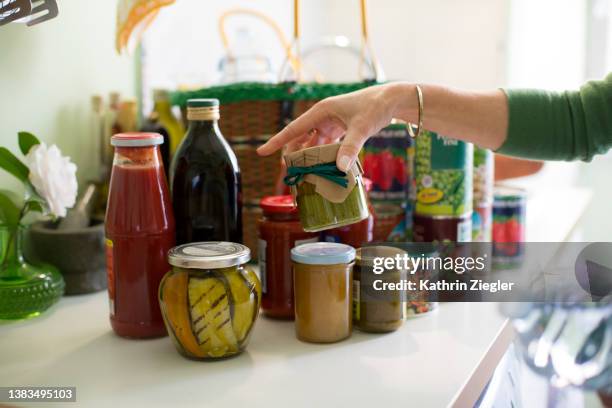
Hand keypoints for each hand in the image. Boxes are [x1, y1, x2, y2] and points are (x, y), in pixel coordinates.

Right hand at [257, 84, 412, 170]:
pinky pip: (325, 144)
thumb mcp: (362, 128)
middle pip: (301, 138)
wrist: (392, 99)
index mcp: (322, 111)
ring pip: (313, 142)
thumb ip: (351, 147)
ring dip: (308, 157)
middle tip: (287, 173)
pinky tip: (322, 168)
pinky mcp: (340, 128)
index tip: (262, 152)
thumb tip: (340, 168)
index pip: (294, 129)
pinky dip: (322, 155)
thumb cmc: (376, 107)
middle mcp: (323, 115)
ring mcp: (331, 122)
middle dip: (293, 155)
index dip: (277, 142)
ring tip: (303, 174)